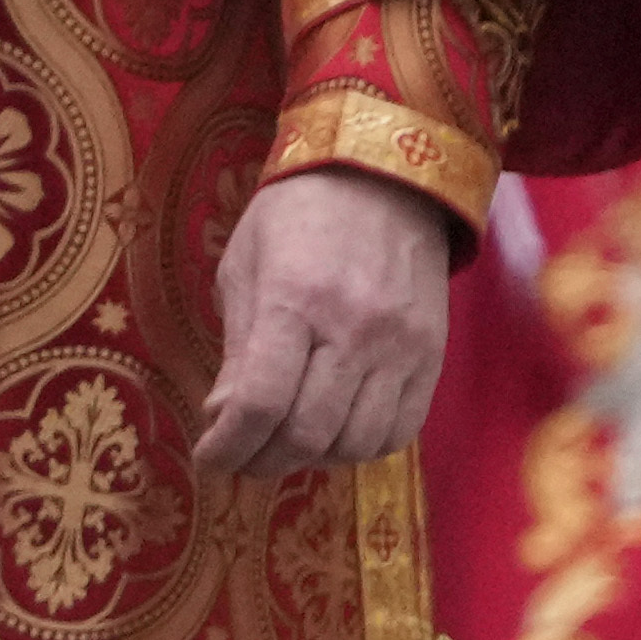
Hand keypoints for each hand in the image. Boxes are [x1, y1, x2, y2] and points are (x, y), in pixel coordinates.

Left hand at [192, 162, 455, 477]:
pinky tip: (335, 431)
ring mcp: (400, 347)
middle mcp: (352, 329)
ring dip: (312, 459)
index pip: (261, 403)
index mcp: (294, 300)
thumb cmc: (297, 216)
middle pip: (307, 434)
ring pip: (356, 443)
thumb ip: (238, 348)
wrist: (382, 179)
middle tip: (243, 456)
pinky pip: (399, 431)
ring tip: (286, 443)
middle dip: (263, 461)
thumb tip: (223, 419)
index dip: (229, 447)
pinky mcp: (431, 356)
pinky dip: (361, 447)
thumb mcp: (245, 267)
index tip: (209, 458)